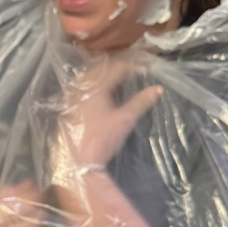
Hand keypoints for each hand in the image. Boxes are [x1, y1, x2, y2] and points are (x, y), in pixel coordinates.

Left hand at [52, 54, 161, 173]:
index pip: (116, 68)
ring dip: (104, 73)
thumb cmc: (103, 138)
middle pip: (100, 68)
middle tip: (132, 68)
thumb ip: (141, 102)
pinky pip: (82, 87)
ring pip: (89, 76)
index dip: (132, 66)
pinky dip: (93, 84)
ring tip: (118, 75)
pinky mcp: (68, 107)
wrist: (81, 161)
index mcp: (95, 87)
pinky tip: (101, 90)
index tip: (146, 68)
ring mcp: (72, 97)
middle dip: (117, 65)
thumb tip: (158, 89)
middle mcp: (81, 88)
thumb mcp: (125, 119)